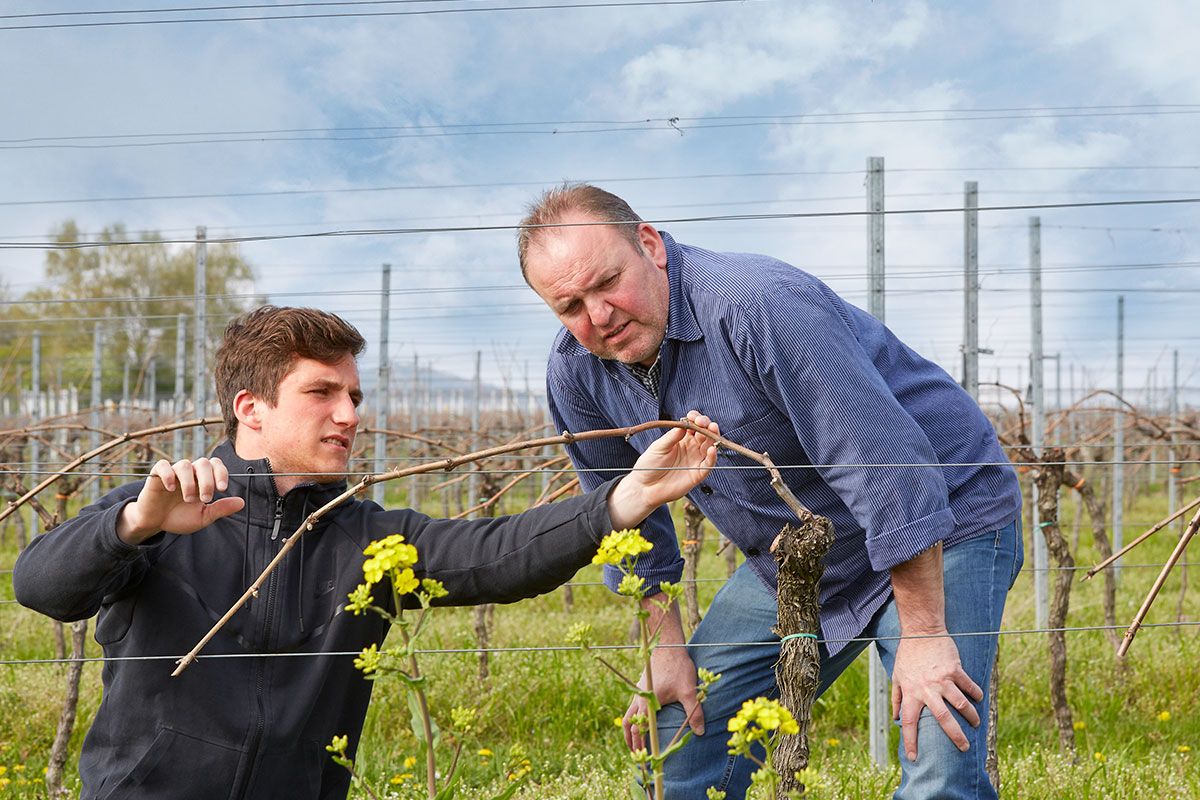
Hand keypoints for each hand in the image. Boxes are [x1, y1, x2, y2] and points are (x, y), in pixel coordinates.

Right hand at [117, 458, 244, 544]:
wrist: (155, 523)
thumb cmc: (179, 517)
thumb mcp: (203, 516)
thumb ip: (220, 509)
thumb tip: (242, 502)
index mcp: (202, 479)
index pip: (216, 465)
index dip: (221, 473)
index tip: (222, 489)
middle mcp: (190, 473)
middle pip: (203, 463)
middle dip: (207, 481)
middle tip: (205, 498)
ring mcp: (173, 473)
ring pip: (184, 464)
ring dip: (189, 482)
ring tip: (189, 499)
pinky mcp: (156, 476)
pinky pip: (163, 465)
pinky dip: (168, 475)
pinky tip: (171, 488)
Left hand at [608, 412, 718, 529]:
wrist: (645, 487)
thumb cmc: (649, 465)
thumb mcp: (659, 447)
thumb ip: (672, 437)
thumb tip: (684, 424)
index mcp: (682, 439)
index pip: (694, 426)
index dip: (696, 419)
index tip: (692, 416)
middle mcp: (692, 448)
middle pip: (705, 434)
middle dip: (706, 425)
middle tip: (703, 422)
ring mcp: (696, 461)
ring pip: (710, 446)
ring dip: (713, 437)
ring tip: (711, 429)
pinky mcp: (697, 474)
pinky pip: (709, 464)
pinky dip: (712, 457)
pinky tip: (711, 449)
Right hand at [623, 602, 703, 749]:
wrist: (668, 645)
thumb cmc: (678, 667)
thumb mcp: (689, 691)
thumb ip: (695, 713)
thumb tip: (700, 732)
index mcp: (647, 703)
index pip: (639, 729)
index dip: (640, 744)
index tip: (643, 757)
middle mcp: (639, 698)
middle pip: (628, 723)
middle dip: (630, 740)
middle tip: (635, 754)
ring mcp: (638, 691)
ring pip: (628, 713)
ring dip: (629, 728)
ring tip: (633, 739)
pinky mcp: (642, 686)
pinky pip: (633, 705)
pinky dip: (634, 716)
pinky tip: (641, 718)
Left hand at [890, 634, 981, 762]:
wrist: (921, 630)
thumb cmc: (908, 654)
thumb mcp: (897, 676)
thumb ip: (896, 697)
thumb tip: (894, 717)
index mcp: (911, 692)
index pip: (908, 722)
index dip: (911, 741)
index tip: (914, 757)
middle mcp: (927, 689)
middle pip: (943, 719)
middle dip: (955, 736)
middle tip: (964, 748)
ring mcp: (943, 679)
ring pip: (961, 704)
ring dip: (971, 717)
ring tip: (976, 724)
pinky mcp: (955, 669)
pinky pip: (969, 686)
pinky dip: (976, 694)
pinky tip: (979, 699)